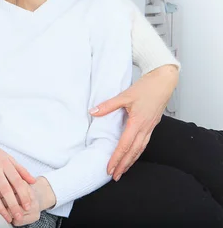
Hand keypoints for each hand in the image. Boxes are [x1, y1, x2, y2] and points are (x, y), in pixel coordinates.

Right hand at [0, 132, 35, 223]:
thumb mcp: (7, 157)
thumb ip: (21, 170)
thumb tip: (33, 181)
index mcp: (5, 163)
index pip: (17, 181)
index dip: (23, 195)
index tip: (27, 205)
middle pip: (6, 190)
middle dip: (13, 205)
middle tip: (19, 216)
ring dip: (1, 209)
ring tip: (8, 218)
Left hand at [90, 64, 178, 180]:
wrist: (164, 82)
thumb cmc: (146, 87)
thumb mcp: (125, 95)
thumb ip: (108, 105)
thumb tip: (93, 112)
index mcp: (138, 123)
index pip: (124, 145)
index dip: (116, 158)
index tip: (109, 168)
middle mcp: (145, 128)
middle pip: (133, 152)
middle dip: (124, 165)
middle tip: (114, 176)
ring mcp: (150, 128)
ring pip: (140, 149)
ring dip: (131, 161)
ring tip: (123, 170)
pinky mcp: (152, 125)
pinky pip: (144, 143)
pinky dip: (137, 152)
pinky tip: (132, 155)